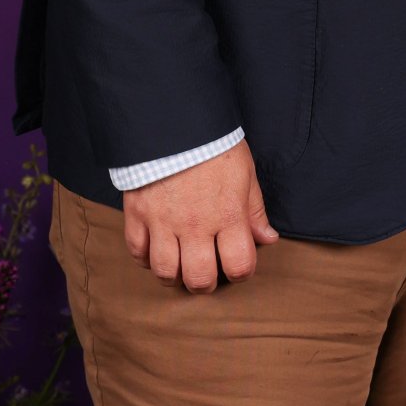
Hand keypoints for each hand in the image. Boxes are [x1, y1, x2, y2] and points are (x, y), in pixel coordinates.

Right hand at [121, 139, 279, 291]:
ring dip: (174, 275)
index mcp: (228, 215)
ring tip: (180, 265)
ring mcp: (163, 222)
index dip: (242, 272)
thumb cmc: (215, 145)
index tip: (238, 264)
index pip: (239, 265)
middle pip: (199, 278)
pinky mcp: (137, 214)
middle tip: (206, 274)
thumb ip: (254, 210)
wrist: (175, 121)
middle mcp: (195, 225)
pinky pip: (137, 252)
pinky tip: (156, 250)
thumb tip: (268, 239)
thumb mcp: (245, 173)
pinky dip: (145, 258)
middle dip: (206, 283)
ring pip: (165, 272)